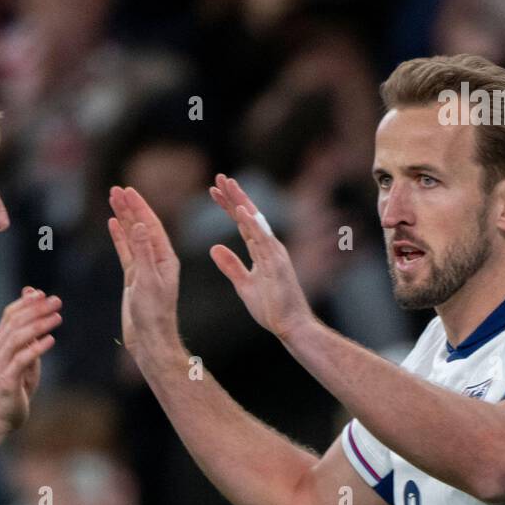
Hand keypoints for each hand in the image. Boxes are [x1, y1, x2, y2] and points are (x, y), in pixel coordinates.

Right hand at [0, 287, 60, 430]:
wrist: (2, 414)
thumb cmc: (17, 383)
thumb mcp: (25, 355)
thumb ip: (29, 334)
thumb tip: (34, 312)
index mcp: (0, 341)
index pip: (10, 314)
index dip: (26, 302)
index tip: (45, 294)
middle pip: (15, 322)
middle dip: (36, 309)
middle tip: (57, 302)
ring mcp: (0, 364)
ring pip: (17, 338)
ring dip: (38, 325)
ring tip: (57, 318)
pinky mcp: (6, 380)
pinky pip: (21, 359)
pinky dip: (36, 348)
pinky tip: (51, 340)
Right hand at [107, 185, 181, 361]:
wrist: (150, 340)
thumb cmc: (154, 314)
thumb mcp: (148, 281)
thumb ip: (143, 252)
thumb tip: (139, 225)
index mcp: (166, 258)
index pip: (152, 225)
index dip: (139, 207)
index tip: (127, 190)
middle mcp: (157, 260)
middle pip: (142, 226)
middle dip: (130, 207)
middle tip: (116, 188)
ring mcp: (145, 268)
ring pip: (132, 236)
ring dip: (123, 217)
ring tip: (112, 198)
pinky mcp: (134, 278)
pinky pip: (126, 251)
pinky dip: (119, 237)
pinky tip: (112, 223)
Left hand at [208, 173, 313, 341]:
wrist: (290, 327)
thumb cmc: (272, 308)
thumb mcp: (244, 285)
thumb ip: (231, 266)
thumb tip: (214, 248)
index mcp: (261, 251)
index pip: (242, 223)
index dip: (228, 206)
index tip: (214, 191)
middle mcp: (270, 247)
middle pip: (249, 216)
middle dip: (234, 196)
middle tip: (219, 177)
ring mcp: (275, 254)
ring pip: (256, 223)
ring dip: (242, 203)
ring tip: (229, 186)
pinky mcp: (278, 265)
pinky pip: (264, 242)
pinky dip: (255, 226)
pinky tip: (243, 212)